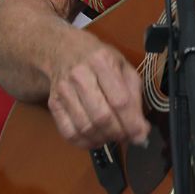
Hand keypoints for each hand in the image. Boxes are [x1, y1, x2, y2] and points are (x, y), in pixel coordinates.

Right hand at [46, 27, 150, 148]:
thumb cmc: (98, 60)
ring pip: (85, 128)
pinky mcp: (53, 103)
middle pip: (102, 117)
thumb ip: (134, 97)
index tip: (141, 135)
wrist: (64, 50)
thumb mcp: (123, 67)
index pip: (120, 101)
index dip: (132, 124)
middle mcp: (80, 75)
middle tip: (127, 136)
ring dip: (103, 139)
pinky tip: (95, 138)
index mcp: (102, 61)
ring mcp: (63, 90)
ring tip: (112, 135)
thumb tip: (141, 130)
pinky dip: (85, 143)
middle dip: (118, 133)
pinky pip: (69, 132)